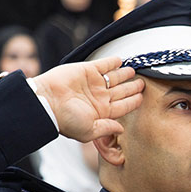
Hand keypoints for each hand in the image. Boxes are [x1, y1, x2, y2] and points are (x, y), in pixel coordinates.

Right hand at [28, 57, 143, 141]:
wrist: (47, 102)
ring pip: (115, 77)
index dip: (133, 101)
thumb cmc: (65, 120)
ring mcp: (93, 83)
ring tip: (134, 71)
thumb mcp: (89, 131)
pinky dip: (113, 62)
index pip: (123, 106)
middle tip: (142, 83)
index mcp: (101, 112)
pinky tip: (121, 61)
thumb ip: (107, 128)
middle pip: (121, 91)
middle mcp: (99, 97)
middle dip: (132, 87)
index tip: (142, 98)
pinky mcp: (87, 70)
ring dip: (125, 74)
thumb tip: (121, 129)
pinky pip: (103, 65)